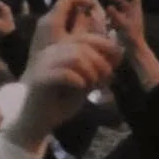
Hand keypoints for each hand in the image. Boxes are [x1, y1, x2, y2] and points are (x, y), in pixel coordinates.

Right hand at [9, 0, 119, 148]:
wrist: (39, 121)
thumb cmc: (62, 100)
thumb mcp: (87, 79)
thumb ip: (99, 65)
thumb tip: (119, 51)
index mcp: (61, 48)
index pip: (87, 37)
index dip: (106, 46)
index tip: (116, 62)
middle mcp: (50, 52)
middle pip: (83, 44)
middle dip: (100, 61)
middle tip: (103, 78)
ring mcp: (43, 64)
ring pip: (75, 56)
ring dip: (90, 71)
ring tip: (91, 84)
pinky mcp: (39, 79)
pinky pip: (64, 73)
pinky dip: (78, 79)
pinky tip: (81, 87)